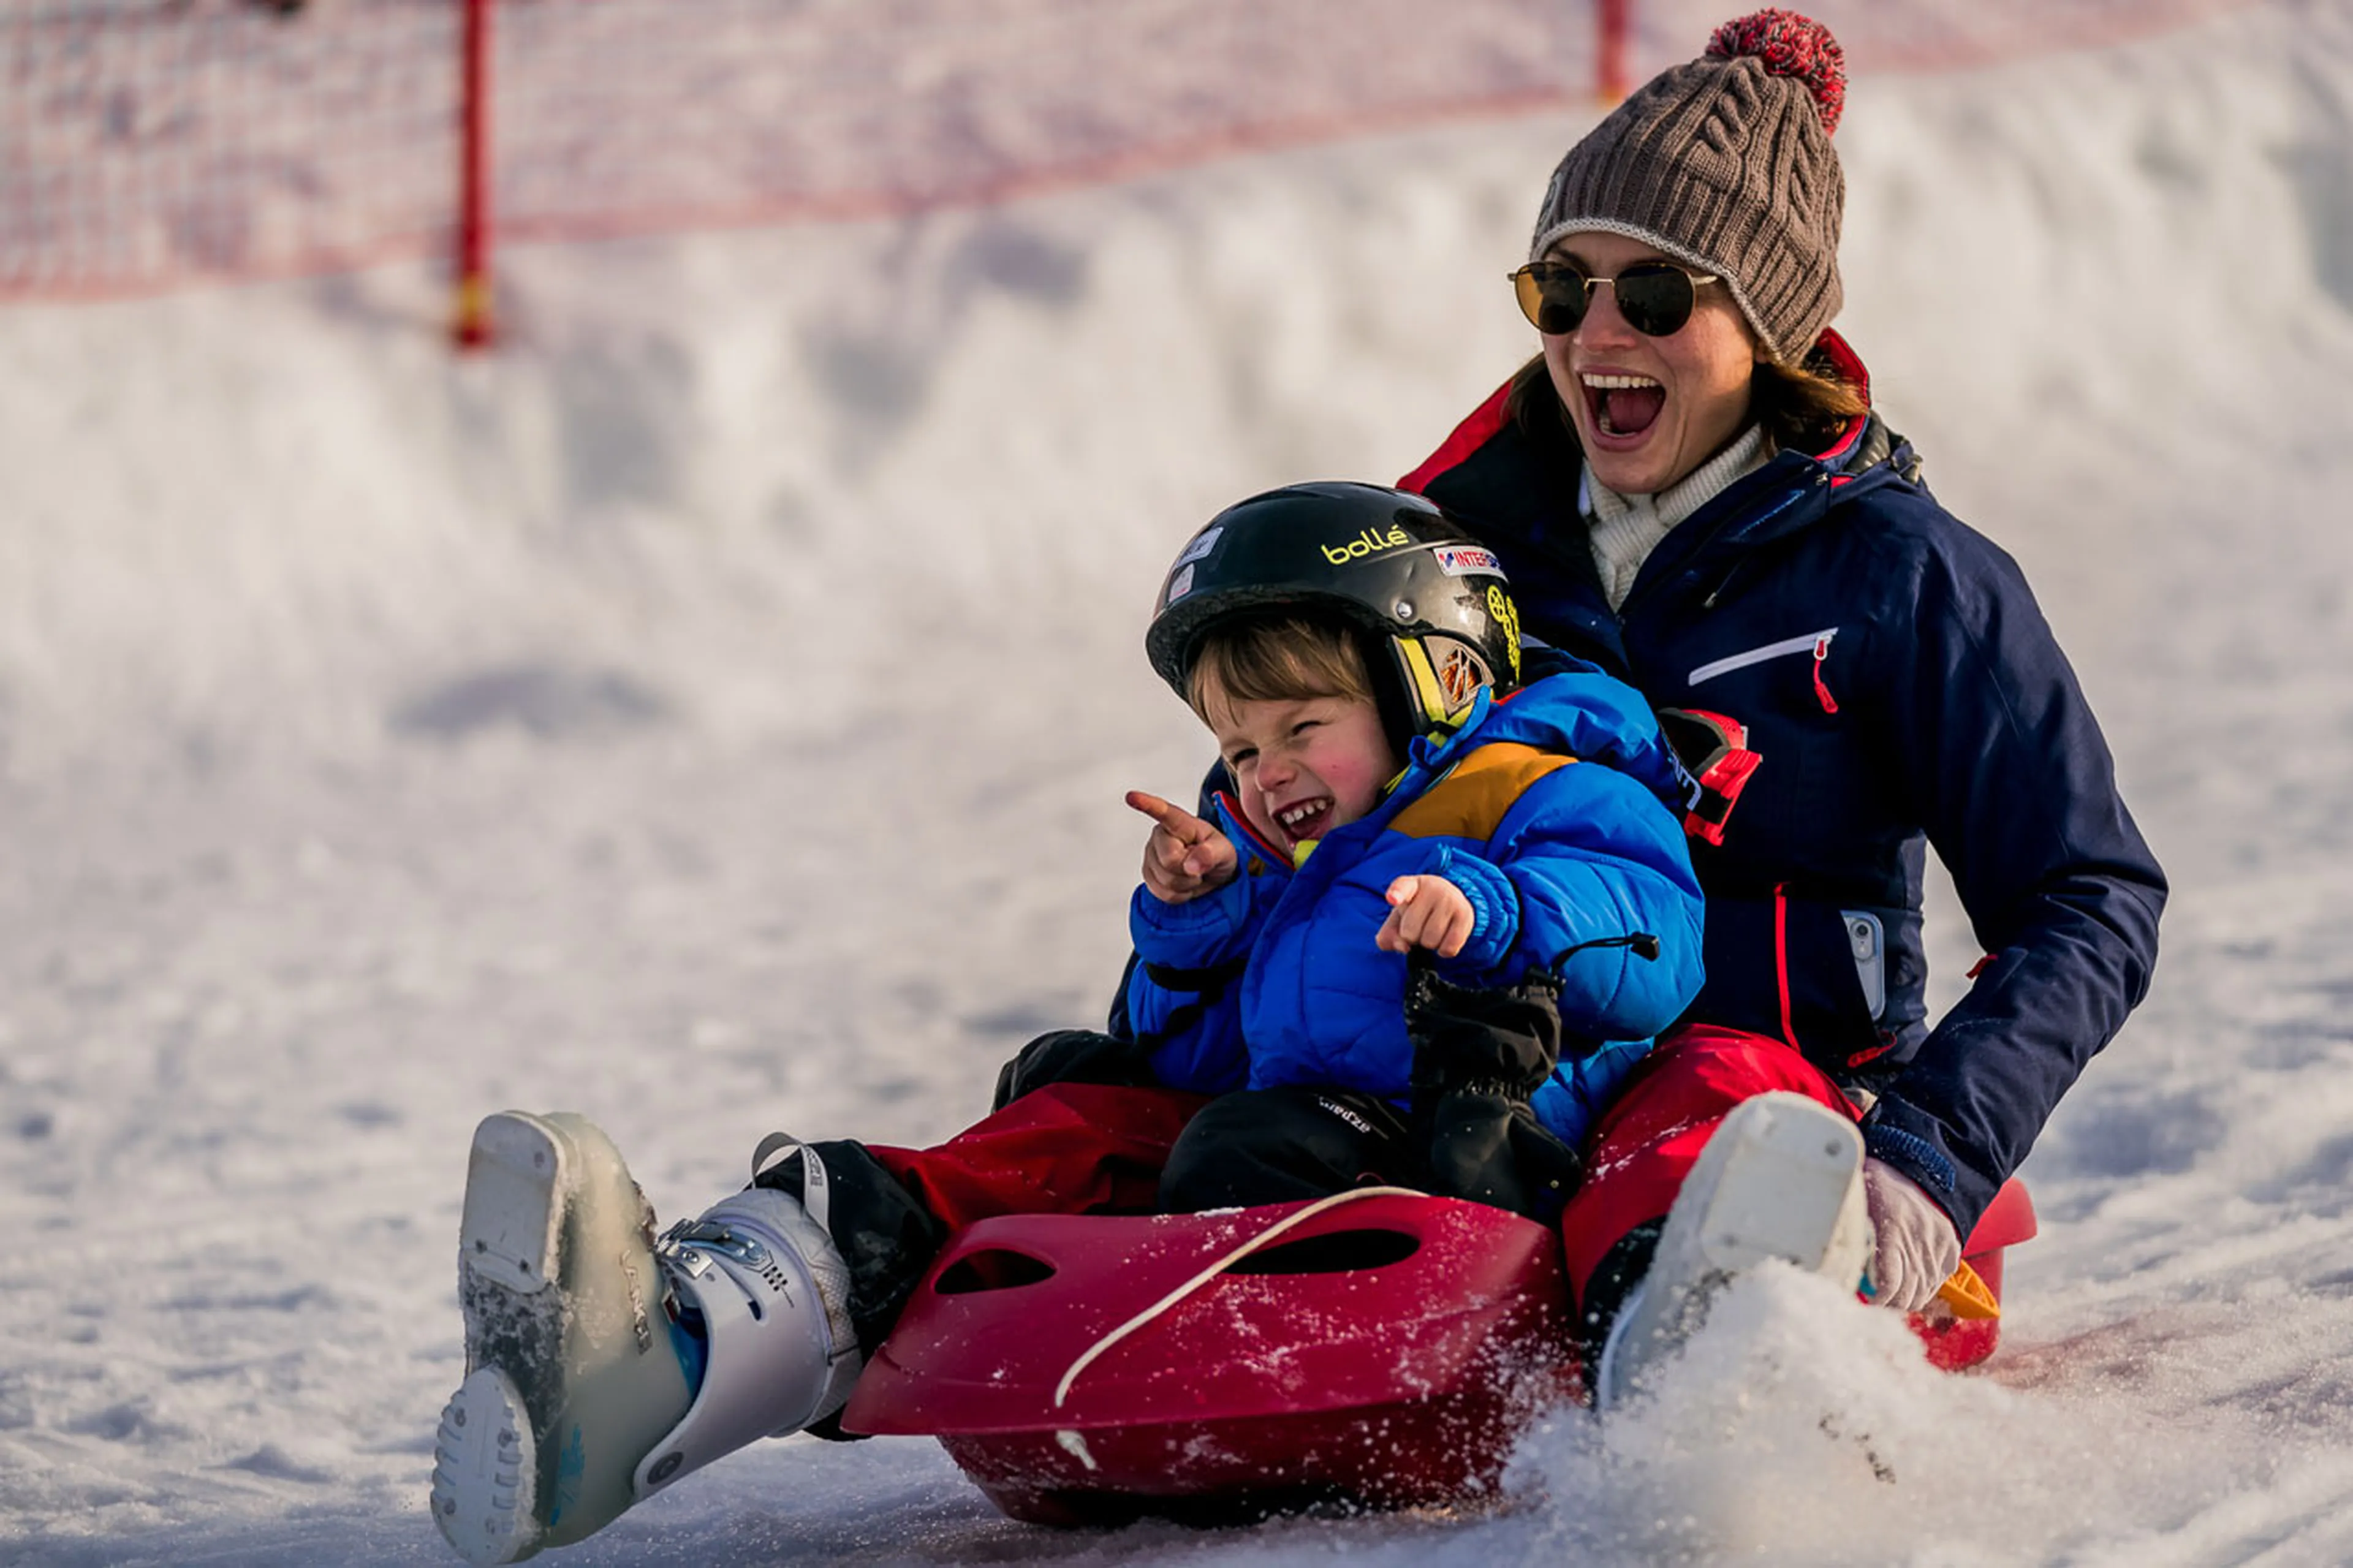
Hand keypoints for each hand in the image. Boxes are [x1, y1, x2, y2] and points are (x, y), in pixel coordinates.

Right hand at [1127, 790, 1238, 903]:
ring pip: (1165, 881)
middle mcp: (1160, 835)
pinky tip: (1184, 883)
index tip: (1131, 796)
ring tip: (1194, 873)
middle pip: (1170, 861)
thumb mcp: (1224, 851)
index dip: (1146, 804)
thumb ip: (1211, 854)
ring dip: (1186, 884)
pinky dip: (1178, 894)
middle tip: (1201, 866)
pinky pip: (1162, 893)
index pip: (1163, 812)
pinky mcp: (1148, 874)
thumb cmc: (1217, 854)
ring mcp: (1151, 855)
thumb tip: (1190, 865)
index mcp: (1179, 822)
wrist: (1213, 873)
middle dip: (1190, 871)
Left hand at [1375, 875, 1476, 957]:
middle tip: (1419, 925)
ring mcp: (1450, 900)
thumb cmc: (1418, 911)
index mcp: (1410, 885)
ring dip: (1428, 944)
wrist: (1452, 901)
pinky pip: (1449, 948)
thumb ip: (1389, 935)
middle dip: (1411, 936)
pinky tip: (1444, 938)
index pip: (1401, 888)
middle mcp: (1432, 888)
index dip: (1396, 894)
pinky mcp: (1465, 915)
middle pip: (1410, 931)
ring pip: (1430, 941)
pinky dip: (1443, 950)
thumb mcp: (1399, 918)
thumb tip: (1403, 947)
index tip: (1392, 899)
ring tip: (1432, 930)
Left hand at [1861, 1156, 1961, 1311]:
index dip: (1879, 1301)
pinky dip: (1926, 1285)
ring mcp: (1938, 1245)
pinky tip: (1911, 1282)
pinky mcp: (1951, 1246)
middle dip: (1891, 1304)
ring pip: (1925, 1291)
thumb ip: (1846, 1224)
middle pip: (1909, 1294)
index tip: (1868, 1302)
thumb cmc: (1879, 1180)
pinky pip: (1940, 1279)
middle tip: (1876, 1302)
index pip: (1890, 1283)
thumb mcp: (1856, 1197)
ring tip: (1892, 1296)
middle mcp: (1919, 1240)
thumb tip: (1826, 1252)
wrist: (1920, 1164)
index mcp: (1893, 1228)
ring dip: (1908, 1298)